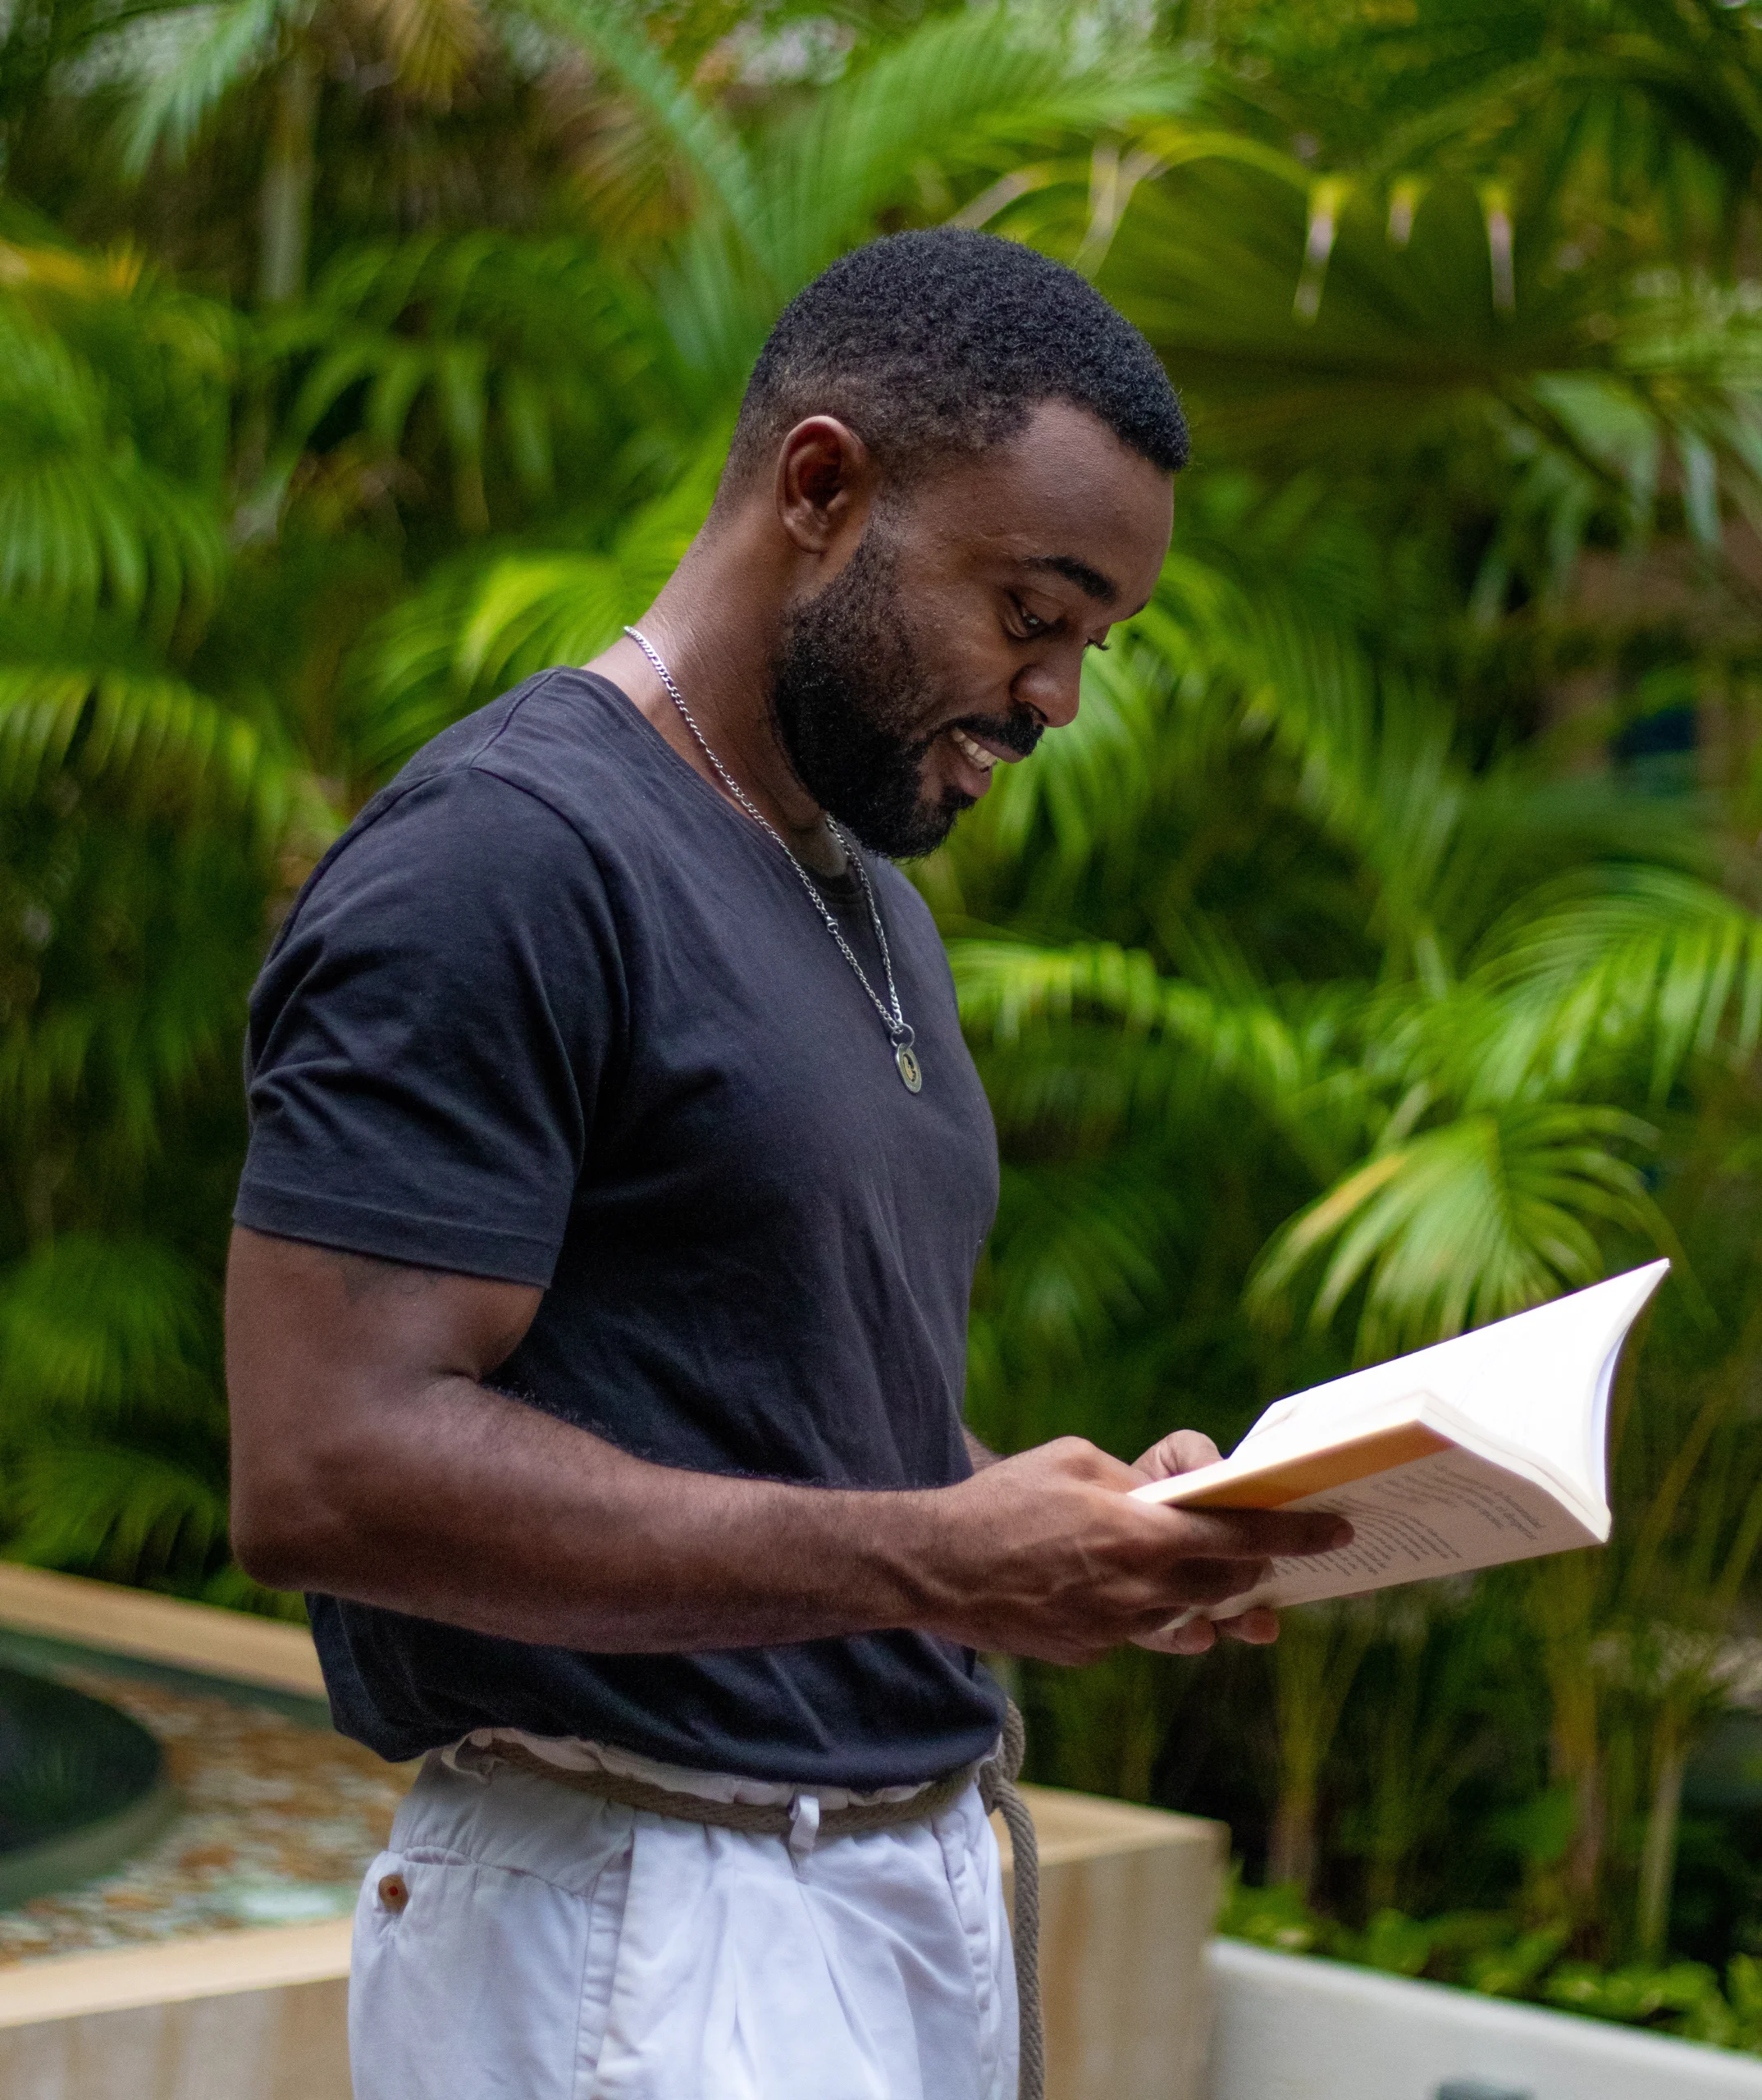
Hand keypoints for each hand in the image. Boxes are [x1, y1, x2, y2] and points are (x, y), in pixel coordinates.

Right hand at [910, 1435, 1348, 1666]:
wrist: (937, 1567)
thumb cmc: (1003, 1501)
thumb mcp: (1076, 1460)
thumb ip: (1136, 1480)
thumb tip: (1170, 1495)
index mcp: (1143, 1536)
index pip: (1242, 1541)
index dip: (1296, 1537)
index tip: (1336, 1532)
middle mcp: (1141, 1593)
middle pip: (1228, 1587)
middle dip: (1256, 1571)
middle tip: (1272, 1557)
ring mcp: (1117, 1631)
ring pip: (1190, 1619)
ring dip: (1210, 1600)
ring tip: (1220, 1586)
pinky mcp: (1091, 1651)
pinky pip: (1139, 1632)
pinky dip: (1148, 1611)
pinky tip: (1128, 1590)